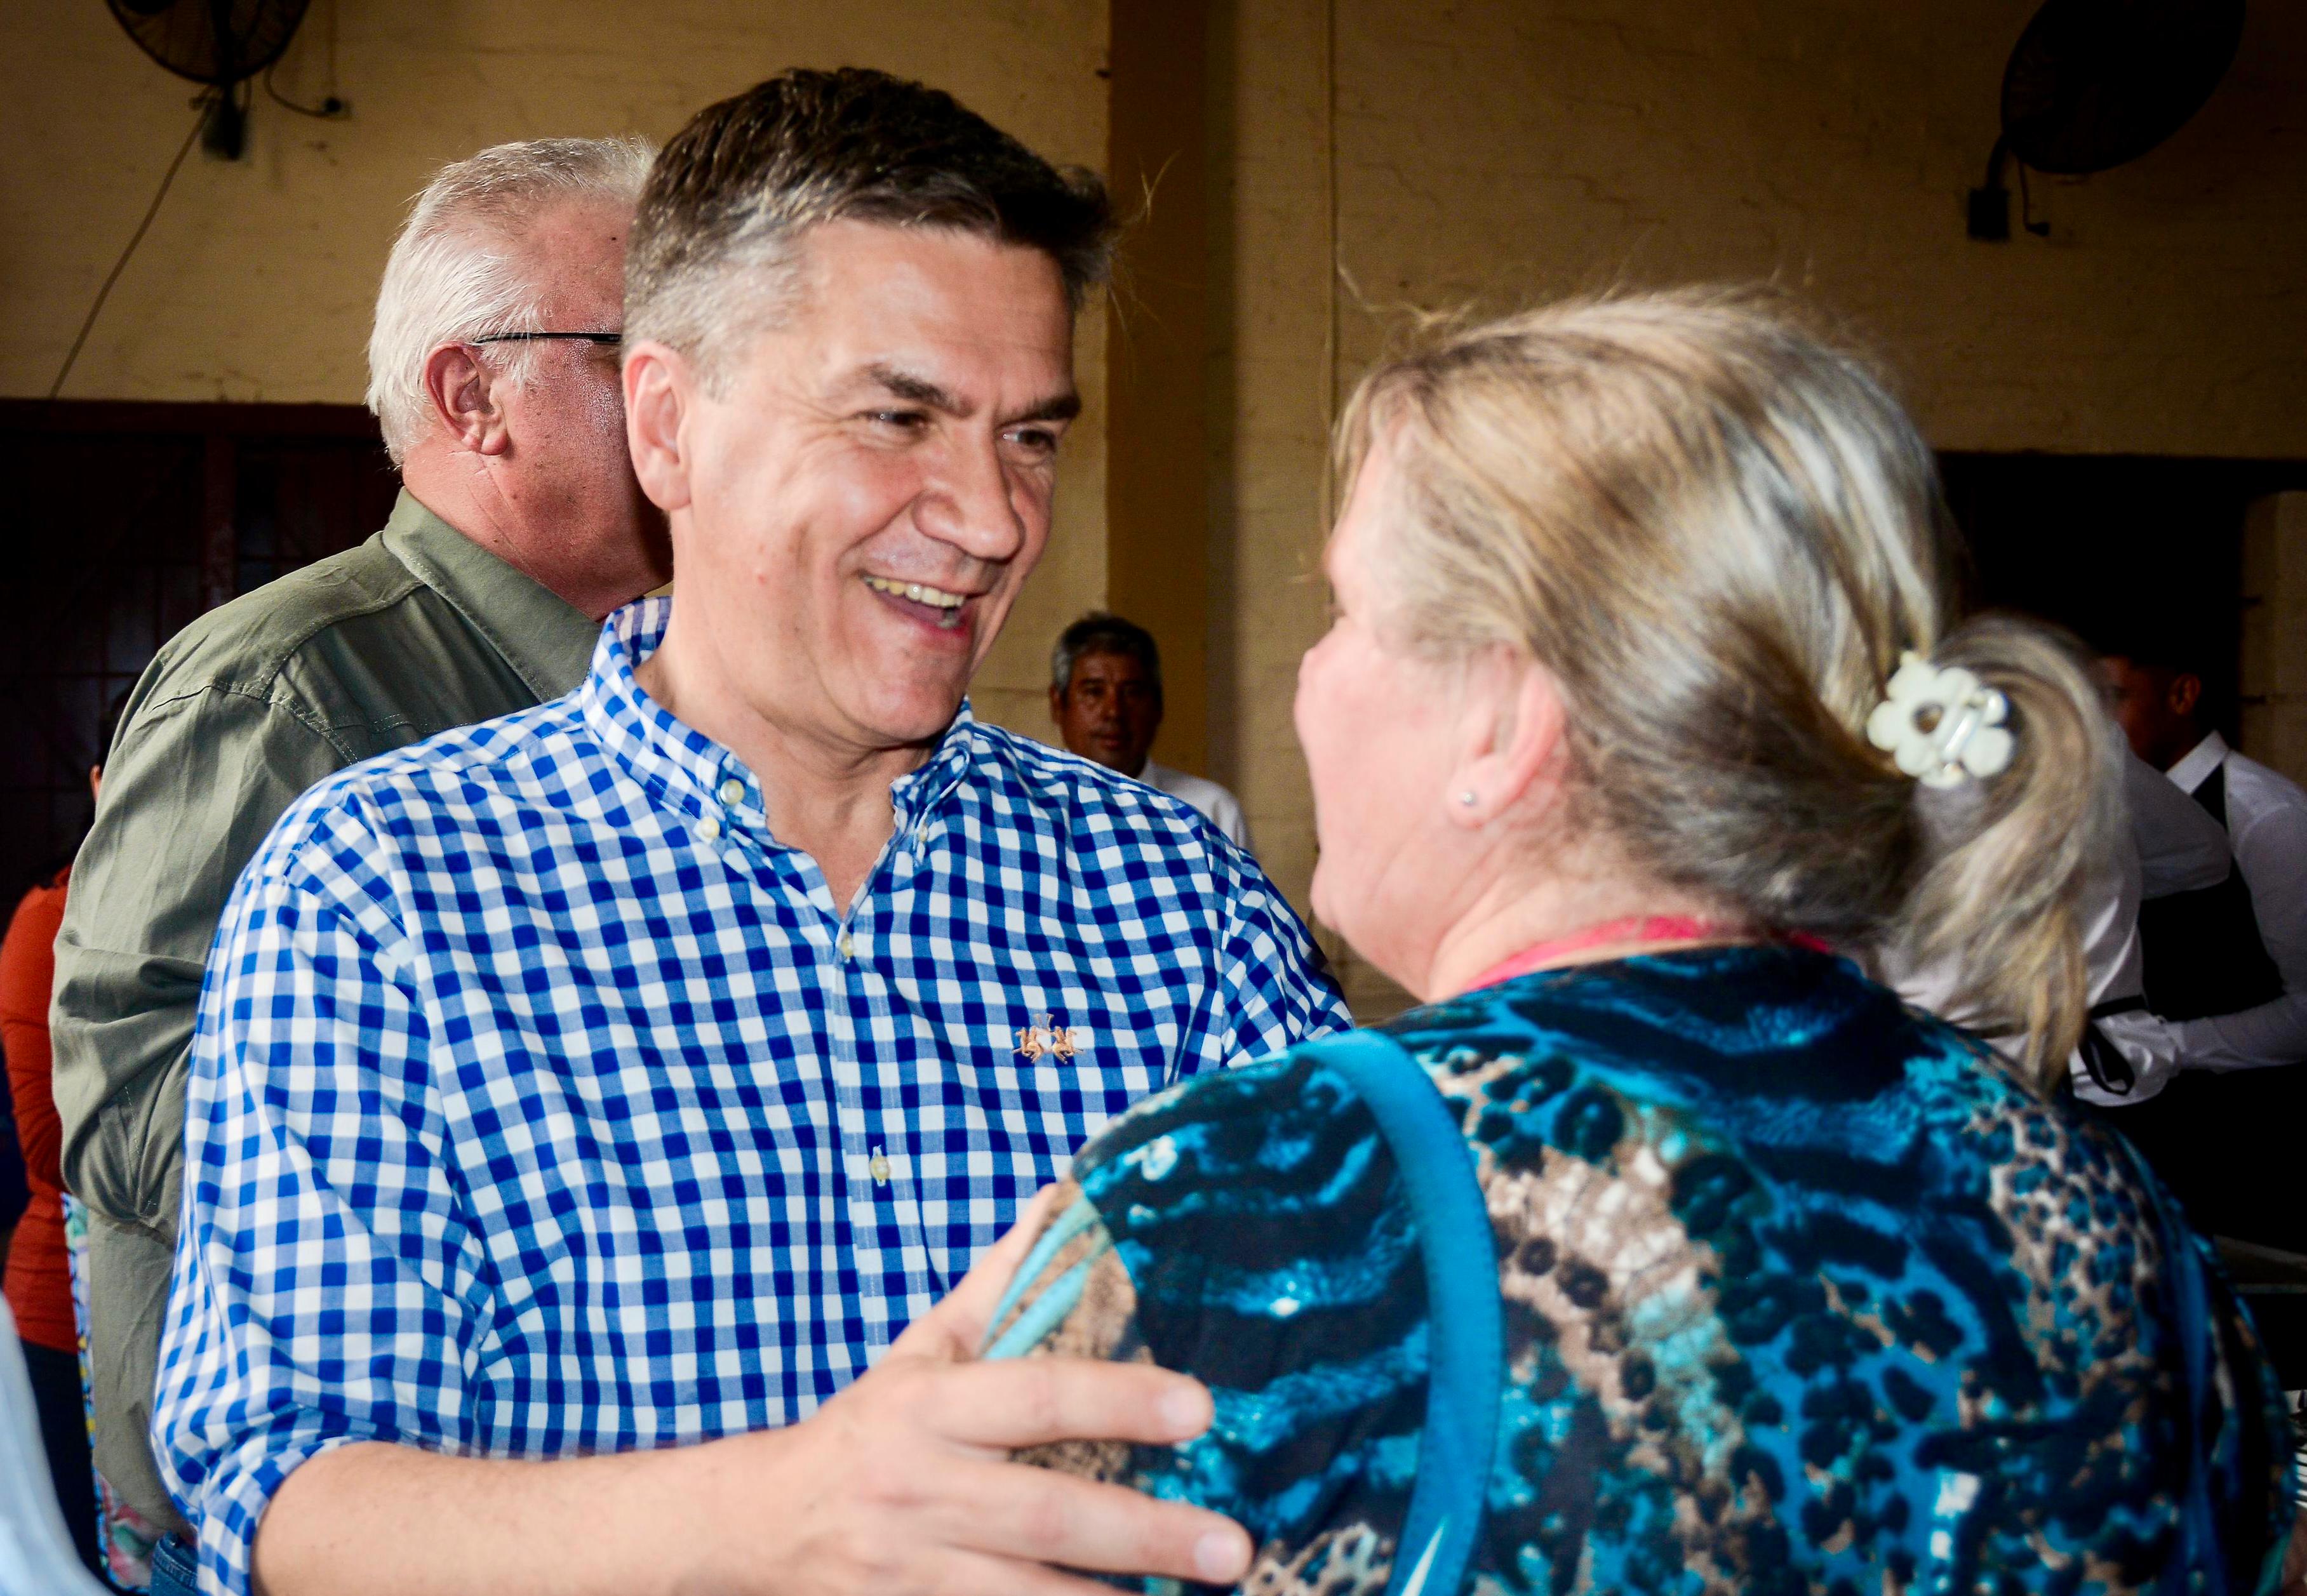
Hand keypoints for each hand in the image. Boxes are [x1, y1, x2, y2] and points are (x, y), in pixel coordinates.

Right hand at [688, 1187, 1253, 1595]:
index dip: (1119, 1398)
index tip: (1198, 1408)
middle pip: (1044, 1515)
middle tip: (1231, 1547)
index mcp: (928, 1406)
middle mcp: (919, 1487)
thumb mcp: (920, 1354)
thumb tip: (1064, 1201)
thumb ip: (999, 1290)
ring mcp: (910, 1570)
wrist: (749, 1527)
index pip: (1035, 1396)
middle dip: (1144, 1533)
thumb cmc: (864, 1430)